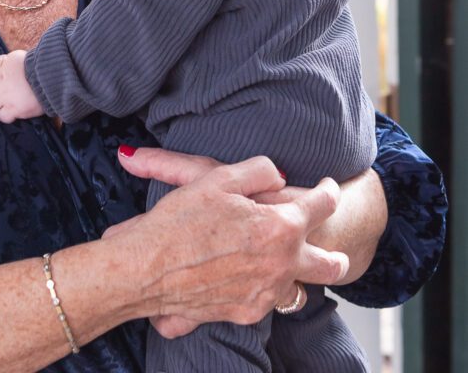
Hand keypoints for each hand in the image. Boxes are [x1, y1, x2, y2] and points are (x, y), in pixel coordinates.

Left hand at [0, 50, 44, 122]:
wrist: (55, 77)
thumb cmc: (41, 66)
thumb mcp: (21, 59)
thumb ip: (8, 64)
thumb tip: (0, 66)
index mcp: (2, 64)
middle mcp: (0, 79)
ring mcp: (6, 95)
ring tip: (10, 102)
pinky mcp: (14, 108)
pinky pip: (3, 117)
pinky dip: (9, 116)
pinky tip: (16, 111)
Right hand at [106, 148, 347, 336]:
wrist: (147, 269)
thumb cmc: (179, 220)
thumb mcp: (218, 176)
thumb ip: (258, 171)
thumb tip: (276, 174)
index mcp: (280, 226)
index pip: (322, 205)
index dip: (328, 191)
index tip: (328, 187)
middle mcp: (281, 264)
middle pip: (331, 265)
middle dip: (337, 255)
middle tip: (336, 249)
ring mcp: (266, 293)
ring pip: (300, 288)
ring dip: (297, 273)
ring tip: (287, 262)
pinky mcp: (246, 312)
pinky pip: (269, 301)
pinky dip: (266, 288)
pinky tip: (251, 277)